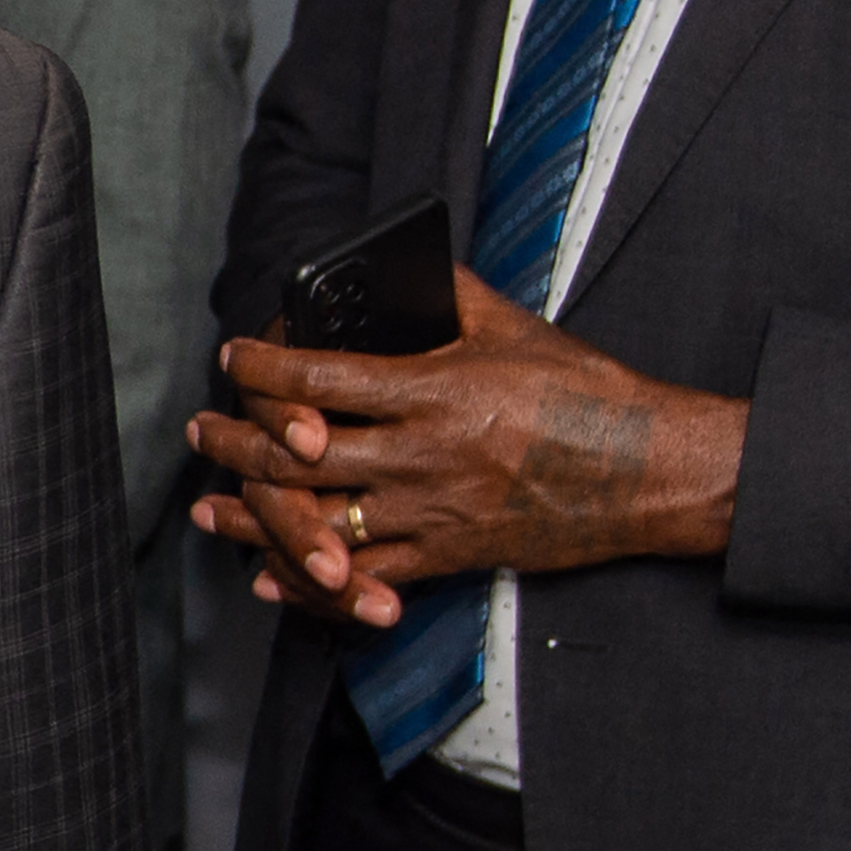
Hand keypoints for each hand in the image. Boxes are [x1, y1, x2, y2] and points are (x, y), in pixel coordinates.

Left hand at [194, 266, 745, 628]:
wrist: (646, 472)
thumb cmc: (588, 396)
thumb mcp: (516, 328)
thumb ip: (453, 296)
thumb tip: (412, 266)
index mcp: (435, 390)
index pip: (322, 376)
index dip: (265, 366)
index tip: (236, 356)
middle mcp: (422, 455)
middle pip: (299, 456)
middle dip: (237, 444)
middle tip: (203, 431)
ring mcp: (432, 512)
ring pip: (318, 525)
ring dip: (254, 518)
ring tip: (212, 508)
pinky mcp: (448, 556)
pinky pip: (364, 580)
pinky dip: (310, 583)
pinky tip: (273, 578)